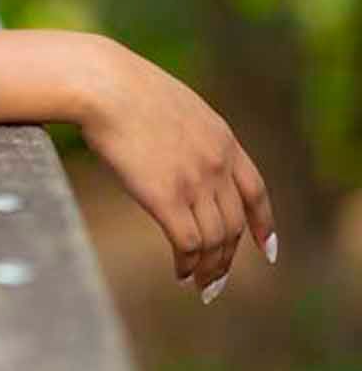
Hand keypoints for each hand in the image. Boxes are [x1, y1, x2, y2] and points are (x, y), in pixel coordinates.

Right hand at [80, 39, 278, 301]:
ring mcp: (194, 181)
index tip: (265, 249)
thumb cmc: (123, 90)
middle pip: (234, 224)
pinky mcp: (166, 197)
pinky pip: (188, 243)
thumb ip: (188, 135)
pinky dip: (188, 264)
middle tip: (217, 281)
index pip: (256, 191)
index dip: (263, 224)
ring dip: (210, 268)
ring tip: (200, 285)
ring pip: (215, 239)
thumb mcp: (175, 108)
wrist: (105, 85)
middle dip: (228, 258)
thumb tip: (176, 154)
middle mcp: (217, 163)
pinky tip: (181, 272)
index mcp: (223, 140)